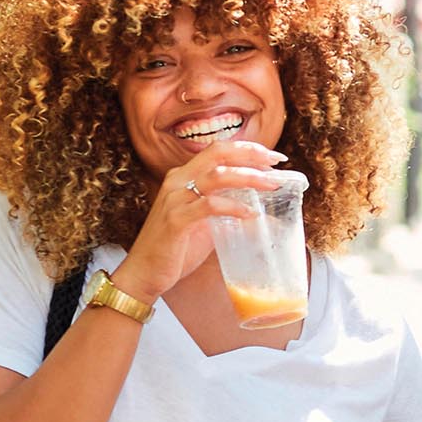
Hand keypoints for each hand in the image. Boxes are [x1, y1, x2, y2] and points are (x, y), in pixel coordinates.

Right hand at [113, 140, 287, 301]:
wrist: (144, 273)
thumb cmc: (174, 250)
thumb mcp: (204, 225)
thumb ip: (224, 212)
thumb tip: (256, 212)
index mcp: (184, 177)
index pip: (217, 151)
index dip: (246, 149)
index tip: (272, 157)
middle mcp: (178, 180)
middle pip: (218, 153)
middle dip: (251, 154)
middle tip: (277, 162)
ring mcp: (175, 198)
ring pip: (217, 175)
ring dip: (248, 177)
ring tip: (271, 184)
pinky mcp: (176, 219)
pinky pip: (210, 206)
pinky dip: (233, 207)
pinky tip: (250, 214)